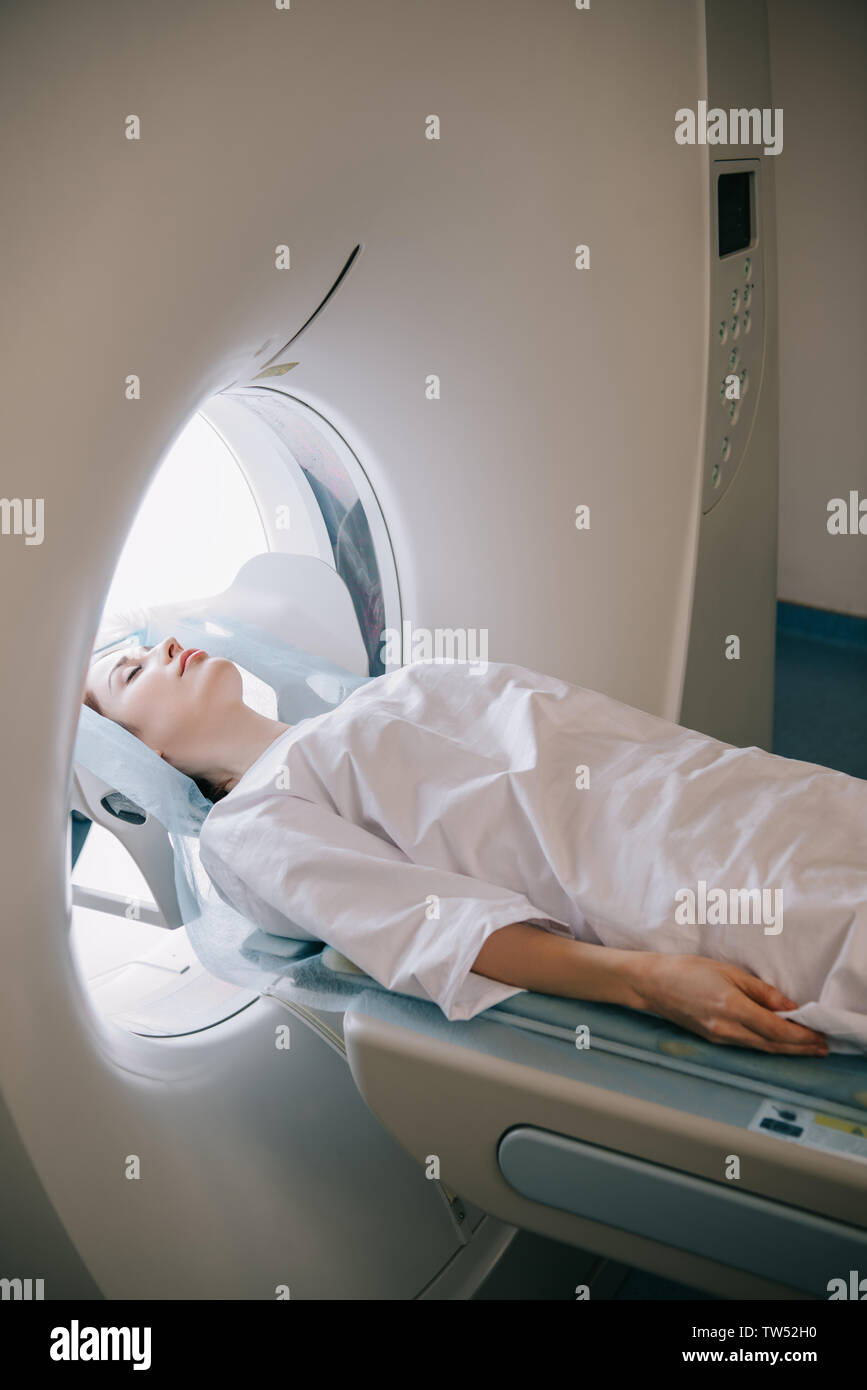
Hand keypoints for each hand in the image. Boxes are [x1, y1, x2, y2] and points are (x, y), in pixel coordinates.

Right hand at [627, 953, 828, 1054]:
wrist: (652, 984)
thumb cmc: (687, 970)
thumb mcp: (727, 971)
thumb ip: (761, 991)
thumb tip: (789, 1008)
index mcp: (731, 1008)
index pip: (776, 1029)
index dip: (801, 1036)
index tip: (821, 1036)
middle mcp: (726, 1029)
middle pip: (772, 1045)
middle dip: (800, 1048)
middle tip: (823, 1047)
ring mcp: (719, 1038)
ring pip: (761, 1048)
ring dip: (787, 1050)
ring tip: (808, 1048)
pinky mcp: (713, 1039)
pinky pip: (748, 1046)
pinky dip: (768, 1046)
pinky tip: (778, 1042)